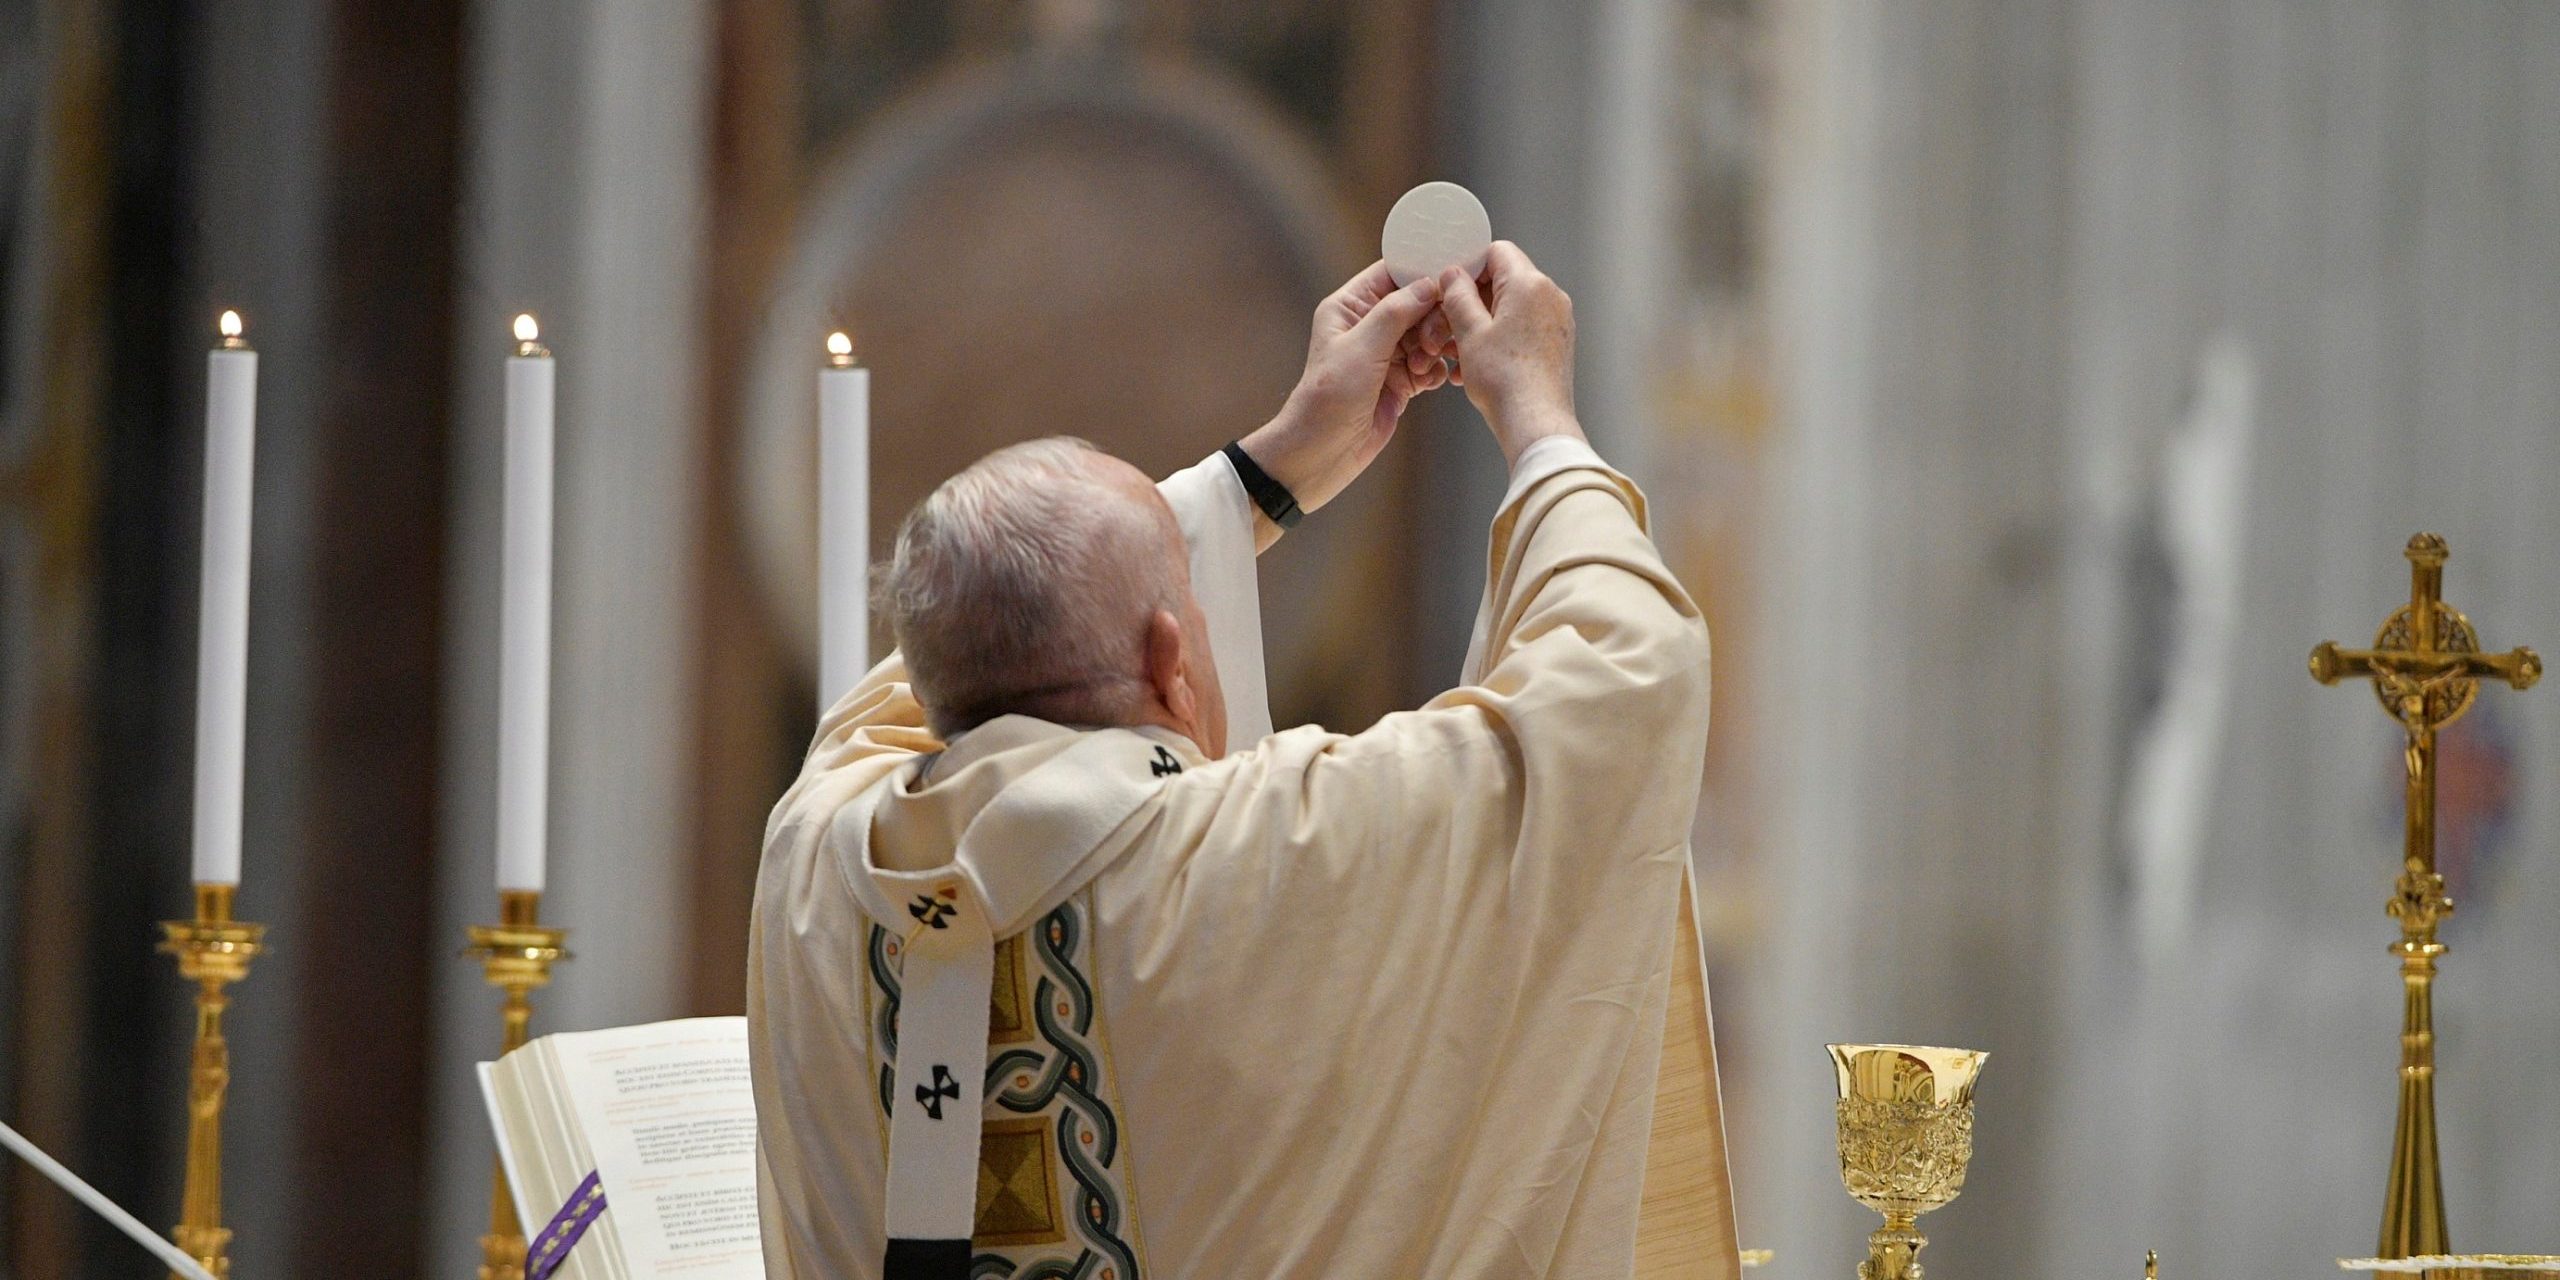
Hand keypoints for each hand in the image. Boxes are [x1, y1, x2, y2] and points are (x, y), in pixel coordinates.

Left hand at [1238, 262, 1452, 526]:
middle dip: (1433, 318)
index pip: (1392, 273)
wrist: (1322, 453)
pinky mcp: (1401, 380)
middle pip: (1418, 303)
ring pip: (1429, 333)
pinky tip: (1432, 380)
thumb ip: (1396, 312)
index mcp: (1350, 306)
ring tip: (1425, 365)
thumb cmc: (1327, 398)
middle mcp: (1369, 325)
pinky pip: (1431, 364)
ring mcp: (1387, 353)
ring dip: (1436, 346)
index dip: (1423, 270)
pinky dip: (1437, 369)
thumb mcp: (1361, 348)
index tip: (1453, 274)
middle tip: (1432, 341)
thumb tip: (1430, 283)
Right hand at [1438, 241, 1582, 464]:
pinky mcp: (1558, 343)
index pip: (1497, 252)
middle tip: (1449, 324)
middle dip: (1473, 301)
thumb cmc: (1505, 381)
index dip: (1469, 266)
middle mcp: (1550, 296)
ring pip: (1511, 308)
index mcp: (1530, 284)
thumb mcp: (1469, 332)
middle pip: (1504, 281)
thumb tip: (1453, 274)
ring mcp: (1558, 320)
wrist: (1536, 423)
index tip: (1450, 287)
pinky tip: (1477, 365)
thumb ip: (1458, 295)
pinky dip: (1500, 339)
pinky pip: (1523, 329)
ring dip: (1483, 324)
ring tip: (1459, 352)